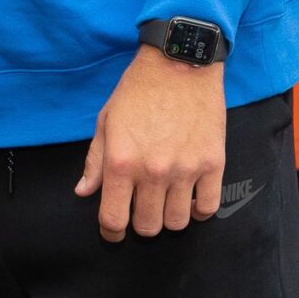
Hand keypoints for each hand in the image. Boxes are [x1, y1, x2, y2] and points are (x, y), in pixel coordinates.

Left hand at [75, 46, 226, 241]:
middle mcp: (153, 171)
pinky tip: (189, 199)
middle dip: (140, 224)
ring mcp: (186, 169)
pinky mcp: (213, 164)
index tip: (113, 232)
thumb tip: (85, 192)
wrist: (180, 64)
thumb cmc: (138, 90)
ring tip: (165, 202)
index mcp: (121, 162)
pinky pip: (207, 208)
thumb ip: (95, 161)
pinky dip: (197, 211)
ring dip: (168, 218)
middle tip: (141, 210)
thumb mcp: (106, 121)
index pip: (113, 219)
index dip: (111, 232)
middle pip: (147, 226)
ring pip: (177, 222)